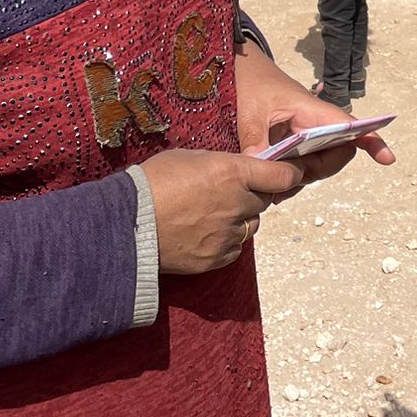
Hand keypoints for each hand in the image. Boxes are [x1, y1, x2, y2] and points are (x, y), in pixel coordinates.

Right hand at [140, 147, 302, 272]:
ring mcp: (229, 234)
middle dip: (252, 195)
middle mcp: (238, 203)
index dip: (288, 174)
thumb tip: (236, 171)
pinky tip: (203, 234)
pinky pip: (234, 248)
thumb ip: (222, 165)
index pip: (282, 175)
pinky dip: (226, 241)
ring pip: (250, 225)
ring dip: (240, 219)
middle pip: (263, 200)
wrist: (126, 224)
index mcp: (233, 173)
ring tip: (210, 215)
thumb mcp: (190, 158)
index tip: (290, 174)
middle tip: (227, 193)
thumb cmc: (153, 182)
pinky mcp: (217, 257)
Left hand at [233, 48, 395, 186]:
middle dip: (319, 170)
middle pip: (336, 155)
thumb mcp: (250, 111)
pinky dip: (289, 180)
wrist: (244, 72)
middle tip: (286, 177)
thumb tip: (260, 168)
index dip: (371, 141)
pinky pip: (301, 169)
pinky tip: (270, 185)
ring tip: (272, 185)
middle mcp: (315, 126)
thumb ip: (256, 140)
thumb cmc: (254, 83)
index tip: (387, 158)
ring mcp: (306, 138)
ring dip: (300, 179)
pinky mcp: (294, 147)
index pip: (349, 127)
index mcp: (313, 112)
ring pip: (318, 166)